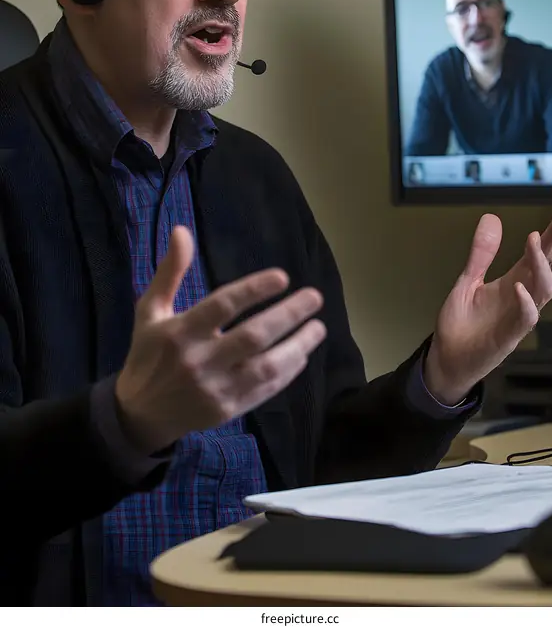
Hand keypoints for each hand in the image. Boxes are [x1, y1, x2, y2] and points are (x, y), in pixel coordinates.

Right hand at [115, 226, 325, 452]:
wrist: (140, 414)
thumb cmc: (148, 354)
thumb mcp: (150, 310)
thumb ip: (170, 272)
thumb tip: (181, 231)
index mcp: (179, 332)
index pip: (222, 306)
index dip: (254, 290)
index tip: (283, 277)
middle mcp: (199, 361)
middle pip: (252, 336)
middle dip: (288, 315)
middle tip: (314, 297)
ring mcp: (215, 389)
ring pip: (266, 367)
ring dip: (297, 346)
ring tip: (318, 327)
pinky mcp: (227, 411)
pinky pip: (265, 390)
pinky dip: (287, 372)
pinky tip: (301, 354)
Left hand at [424, 208, 551, 405]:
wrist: (446, 357)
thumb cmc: (461, 323)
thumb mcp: (468, 280)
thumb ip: (481, 253)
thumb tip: (491, 218)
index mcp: (514, 283)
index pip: (540, 256)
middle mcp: (522, 298)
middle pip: (551, 271)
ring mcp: (518, 317)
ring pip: (543, 290)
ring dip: (542, 265)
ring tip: (536, 240)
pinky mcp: (508, 336)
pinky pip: (524, 319)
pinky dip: (525, 303)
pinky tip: (520, 286)